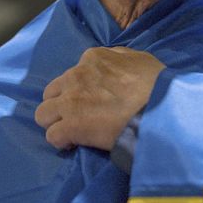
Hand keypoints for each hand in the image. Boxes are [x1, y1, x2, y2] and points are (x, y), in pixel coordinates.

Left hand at [34, 47, 164, 150]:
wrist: (160, 109)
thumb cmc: (157, 84)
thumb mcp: (140, 59)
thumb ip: (119, 58)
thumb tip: (111, 64)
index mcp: (92, 58)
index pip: (72, 74)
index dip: (80, 91)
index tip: (93, 103)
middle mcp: (76, 76)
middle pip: (51, 93)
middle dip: (62, 105)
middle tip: (79, 117)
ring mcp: (70, 102)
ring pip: (43, 114)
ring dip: (56, 123)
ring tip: (73, 132)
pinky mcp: (71, 126)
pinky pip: (52, 136)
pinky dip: (62, 141)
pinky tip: (74, 144)